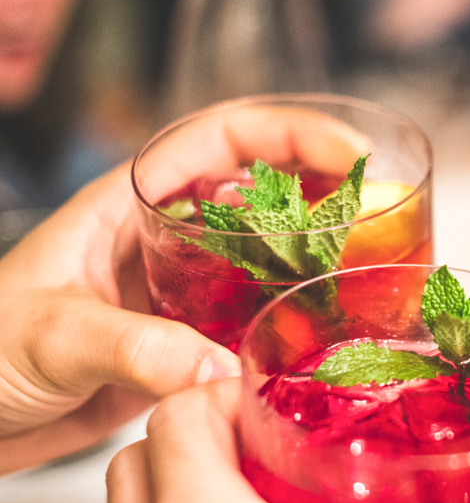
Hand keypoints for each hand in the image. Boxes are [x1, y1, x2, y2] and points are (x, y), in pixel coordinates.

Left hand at [0, 104, 369, 473]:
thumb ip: (137, 347)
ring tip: (368, 275)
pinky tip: (320, 343)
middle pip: (262, 191)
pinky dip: (289, 327)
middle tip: (381, 213)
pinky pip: (252, 323)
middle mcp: (166, 240)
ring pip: (266, 259)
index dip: (291, 134)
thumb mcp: (55, 333)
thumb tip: (224, 368)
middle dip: (324, 190)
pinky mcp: (186, 344)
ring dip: (315, 262)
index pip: (222, 140)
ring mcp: (180, 292)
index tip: (349, 152)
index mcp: (129, 205)